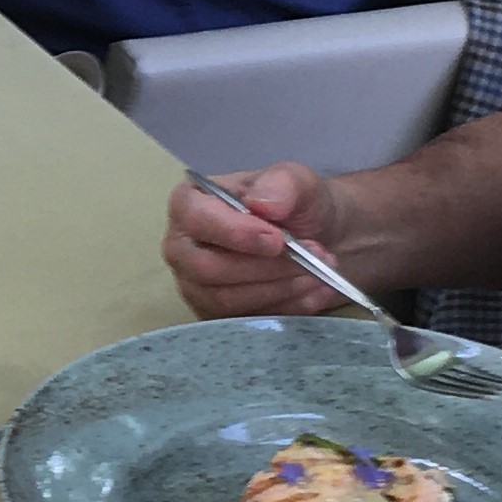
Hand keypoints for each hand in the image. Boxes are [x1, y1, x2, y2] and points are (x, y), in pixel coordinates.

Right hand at [162, 165, 350, 318]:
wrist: (315, 237)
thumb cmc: (294, 204)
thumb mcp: (297, 181)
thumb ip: (281, 184)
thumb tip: (262, 204)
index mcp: (189, 203)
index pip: (196, 220)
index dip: (235, 233)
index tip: (278, 240)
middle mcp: (183, 248)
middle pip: (207, 268)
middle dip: (264, 268)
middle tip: (311, 257)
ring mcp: (195, 286)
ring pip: (227, 300)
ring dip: (279, 288)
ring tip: (318, 271)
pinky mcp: (215, 315)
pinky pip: (244, 321)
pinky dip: (286, 308)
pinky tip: (315, 290)